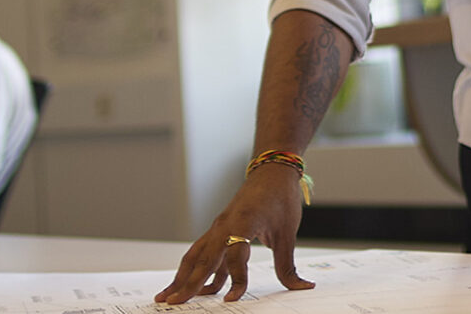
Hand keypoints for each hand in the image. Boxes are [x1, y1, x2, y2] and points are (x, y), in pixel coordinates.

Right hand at [154, 165, 315, 303]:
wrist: (272, 171)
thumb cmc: (280, 196)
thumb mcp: (288, 233)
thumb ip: (288, 265)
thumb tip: (302, 286)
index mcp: (243, 222)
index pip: (235, 256)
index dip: (235, 280)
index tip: (232, 300)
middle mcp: (225, 225)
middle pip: (203, 258)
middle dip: (187, 283)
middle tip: (173, 303)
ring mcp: (219, 227)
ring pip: (196, 255)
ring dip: (182, 277)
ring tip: (168, 296)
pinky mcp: (220, 230)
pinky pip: (204, 252)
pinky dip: (198, 270)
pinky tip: (198, 289)